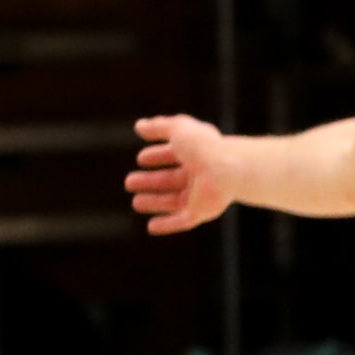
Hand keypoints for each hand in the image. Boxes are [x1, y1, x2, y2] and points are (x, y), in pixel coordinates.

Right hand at [127, 113, 240, 233]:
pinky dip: (167, 225)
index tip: (140, 158)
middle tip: (129, 182)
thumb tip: (139, 126)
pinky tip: (150, 227)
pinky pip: (182, 221)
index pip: (174, 154)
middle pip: (171, 179)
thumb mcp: (178, 129)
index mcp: (197, 152)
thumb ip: (158, 126)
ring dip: (154, 202)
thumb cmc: (203, 146)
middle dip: (150, 181)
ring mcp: (201, 194)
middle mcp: (200, 174)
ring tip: (135, 202)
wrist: (226, 170)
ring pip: (173, 201)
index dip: (157, 155)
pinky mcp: (202, 212)